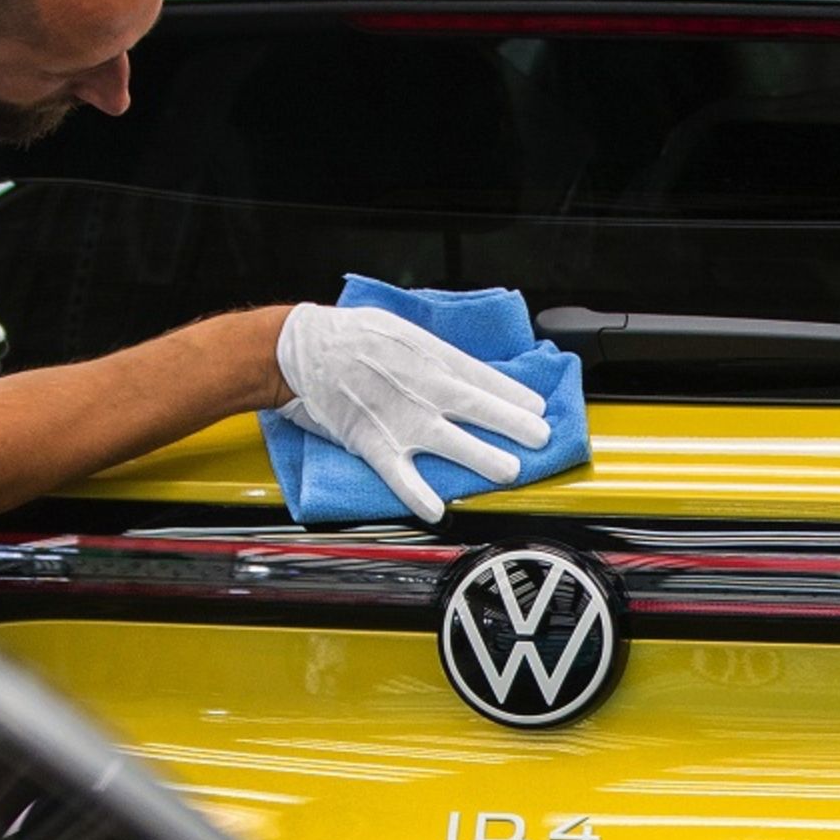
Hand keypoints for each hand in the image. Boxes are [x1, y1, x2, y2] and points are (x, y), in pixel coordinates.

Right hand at [275, 304, 553, 524]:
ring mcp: (397, 417)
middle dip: (513, 424)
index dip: (514, 394)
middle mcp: (419, 387)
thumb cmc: (348, 335)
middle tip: (540, 437)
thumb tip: (468, 370)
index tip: (538, 407)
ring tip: (509, 471)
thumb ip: (436, 352)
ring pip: (448, 441)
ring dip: (481, 457)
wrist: (299, 348)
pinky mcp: (371, 441)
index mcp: (428, 356)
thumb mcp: (402, 329)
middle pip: (476, 407)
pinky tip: (438, 509)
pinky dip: (417, 493)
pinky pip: (399, 473)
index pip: (482, 377)